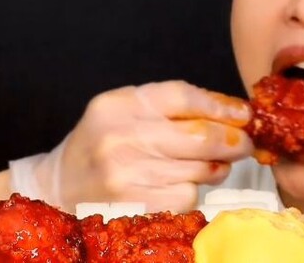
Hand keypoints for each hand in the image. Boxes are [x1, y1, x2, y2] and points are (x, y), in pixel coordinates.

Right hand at [9, 81, 252, 212]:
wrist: (58, 187)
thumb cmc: (100, 145)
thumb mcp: (123, 112)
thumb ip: (169, 107)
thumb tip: (230, 113)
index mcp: (117, 105)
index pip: (182, 97)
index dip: (220, 105)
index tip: (243, 113)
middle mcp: (120, 138)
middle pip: (199, 135)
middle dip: (233, 140)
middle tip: (246, 143)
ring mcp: (126, 175)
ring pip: (198, 169)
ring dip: (216, 167)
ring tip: (213, 164)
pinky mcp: (133, 206)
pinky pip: (186, 196)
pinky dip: (193, 191)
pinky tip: (182, 184)